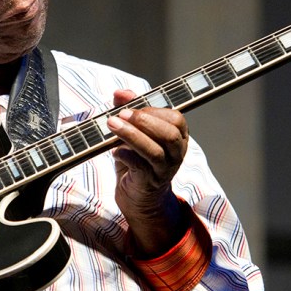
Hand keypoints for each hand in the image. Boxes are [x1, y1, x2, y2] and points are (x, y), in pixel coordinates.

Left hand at [106, 89, 188, 255]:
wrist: (139, 197)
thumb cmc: (138, 160)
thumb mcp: (136, 133)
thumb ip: (130, 110)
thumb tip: (120, 93)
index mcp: (178, 137)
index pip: (176, 118)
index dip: (153, 109)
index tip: (130, 105)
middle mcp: (176, 153)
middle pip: (169, 134)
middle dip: (144, 120)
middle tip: (121, 114)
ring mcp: (165, 169)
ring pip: (155, 151)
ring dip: (131, 135)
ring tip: (112, 124)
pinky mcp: (150, 183)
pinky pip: (140, 167)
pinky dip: (125, 155)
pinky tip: (114, 151)